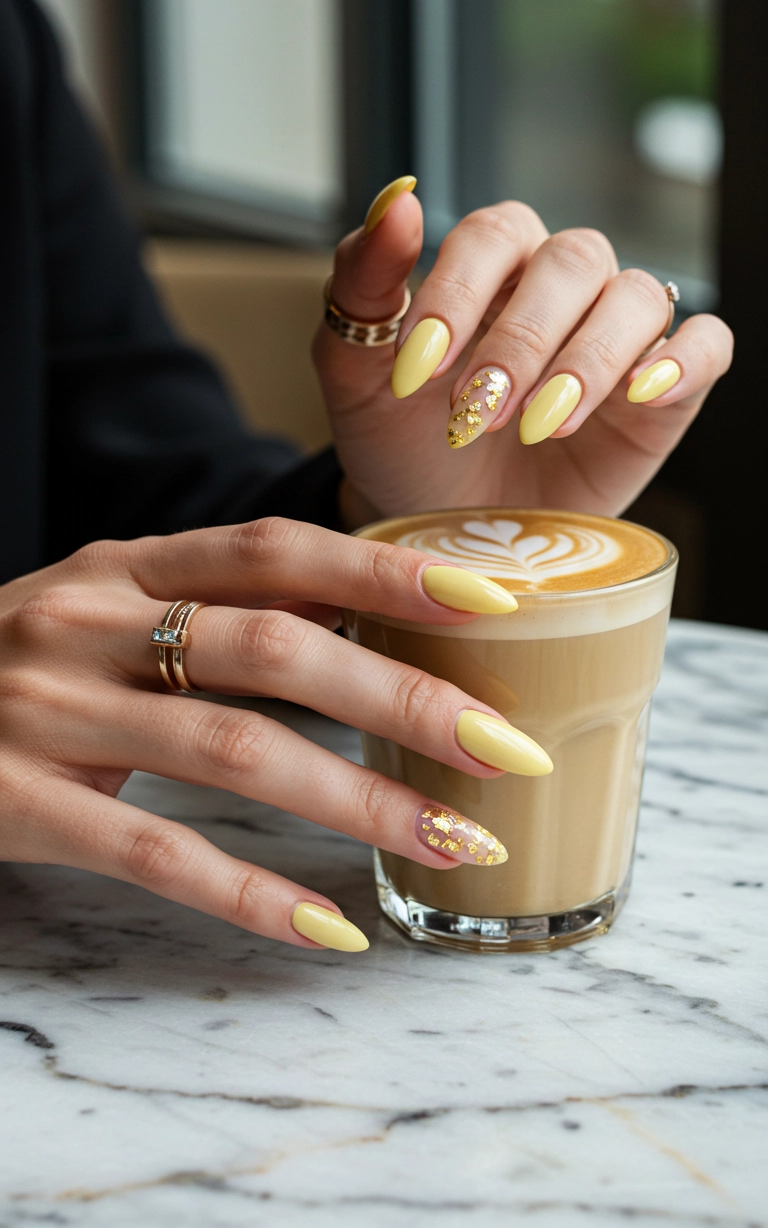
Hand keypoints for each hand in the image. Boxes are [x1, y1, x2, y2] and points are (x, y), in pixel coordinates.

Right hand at [0, 518, 547, 951]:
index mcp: (123, 566)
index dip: (384, 573)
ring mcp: (48, 711)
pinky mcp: (15, 802)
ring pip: (231, 751)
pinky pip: (153, 852)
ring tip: (453, 842)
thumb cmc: (19, 667)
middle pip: (273, 649)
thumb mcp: (104, 610)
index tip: (490, 603)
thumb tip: (363, 617)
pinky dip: (251, 892)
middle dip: (401, 700)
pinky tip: (330, 925)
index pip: (274, 551)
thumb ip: (211, 608)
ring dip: (357, 802)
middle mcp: (88, 622)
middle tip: (503, 747)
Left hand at [314, 181, 732, 522]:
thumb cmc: (400, 441)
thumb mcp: (355, 372)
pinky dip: (684, 360)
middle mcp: (561, 284)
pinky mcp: (663, 393)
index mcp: (491, 262)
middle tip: (478, 413)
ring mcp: (618, 334)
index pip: (493, 235)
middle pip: (573, 261)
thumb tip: (399, 197)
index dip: (459, 293)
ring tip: (541, 424)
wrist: (438, 525)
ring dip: (590, 359)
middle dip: (523, 340)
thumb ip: (364, 282)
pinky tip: (640, 394)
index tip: (420, 369)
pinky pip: (707, 344)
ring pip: (638, 297)